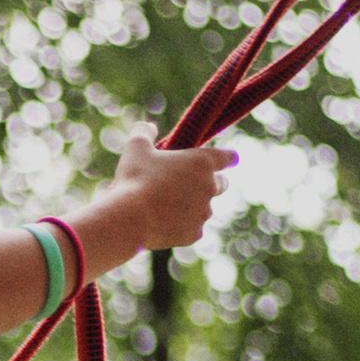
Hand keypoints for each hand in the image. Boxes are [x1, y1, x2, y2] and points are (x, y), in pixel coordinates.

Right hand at [97, 125, 237, 258]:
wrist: (129, 218)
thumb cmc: (134, 178)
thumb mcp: (136, 147)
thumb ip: (144, 131)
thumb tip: (148, 126)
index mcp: (201, 162)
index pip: (228, 157)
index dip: (228, 158)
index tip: (230, 159)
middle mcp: (209, 187)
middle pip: (222, 184)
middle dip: (212, 182)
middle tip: (190, 183)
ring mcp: (203, 212)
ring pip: (204, 208)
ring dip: (193, 205)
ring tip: (167, 205)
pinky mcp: (194, 234)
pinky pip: (192, 228)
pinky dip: (182, 226)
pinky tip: (163, 223)